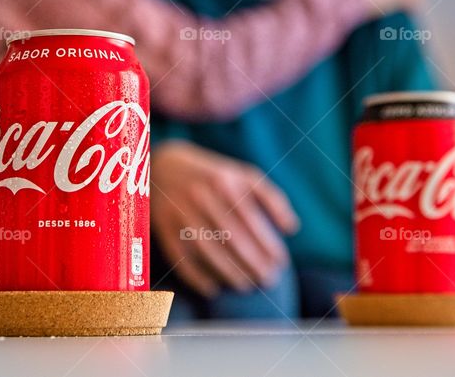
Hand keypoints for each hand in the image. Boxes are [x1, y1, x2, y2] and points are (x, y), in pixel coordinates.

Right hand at [151, 140, 299, 296]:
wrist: (162, 166)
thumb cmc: (213, 176)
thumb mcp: (243, 175)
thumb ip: (271, 198)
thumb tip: (291, 228)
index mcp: (223, 181)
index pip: (250, 218)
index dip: (267, 243)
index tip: (281, 262)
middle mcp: (201, 196)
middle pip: (230, 236)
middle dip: (252, 262)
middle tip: (268, 280)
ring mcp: (180, 212)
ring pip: (206, 249)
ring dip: (228, 272)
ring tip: (245, 286)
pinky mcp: (163, 227)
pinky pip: (180, 256)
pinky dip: (195, 275)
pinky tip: (212, 288)